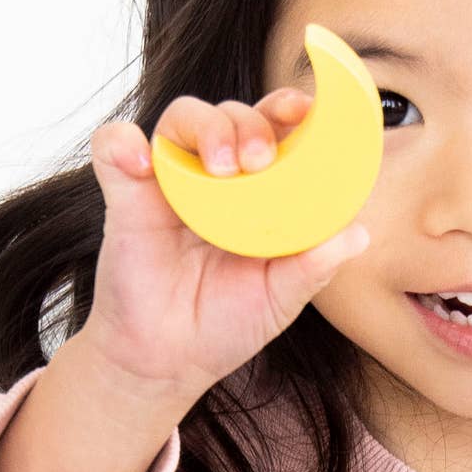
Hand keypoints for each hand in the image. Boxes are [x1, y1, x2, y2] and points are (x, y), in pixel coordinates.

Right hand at [78, 77, 371, 410]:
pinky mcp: (126, 194)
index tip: (308, 111)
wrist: (165, 362)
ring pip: (182, 116)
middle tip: (260, 160)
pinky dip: (123, 144)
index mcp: (258, 190)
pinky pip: (114, 146)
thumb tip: (358, 233)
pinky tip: (140, 166)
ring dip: (207, 127)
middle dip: (253, 123)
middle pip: (234, 112)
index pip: (276, 130)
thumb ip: (316, 265)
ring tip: (221, 168)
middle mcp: (214, 175)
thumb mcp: (281, 298)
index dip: (292, 110)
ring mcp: (169, 181)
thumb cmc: (224, 323)